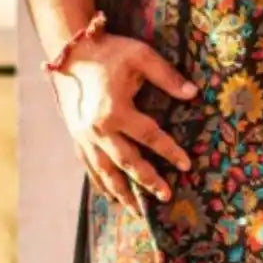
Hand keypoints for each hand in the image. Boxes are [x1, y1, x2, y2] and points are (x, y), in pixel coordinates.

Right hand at [51, 33, 195, 212]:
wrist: (69, 52)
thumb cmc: (109, 52)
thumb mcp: (141, 56)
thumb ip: (167, 76)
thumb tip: (193, 94)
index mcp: (116, 111)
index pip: (149, 137)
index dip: (169, 151)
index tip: (186, 164)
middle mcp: (98, 130)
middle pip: (127, 163)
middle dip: (148, 181)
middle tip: (166, 195)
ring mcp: (84, 137)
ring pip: (105, 172)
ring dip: (123, 192)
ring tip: (138, 210)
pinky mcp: (75, 137)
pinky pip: (89, 167)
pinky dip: (100, 183)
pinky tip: (110, 195)